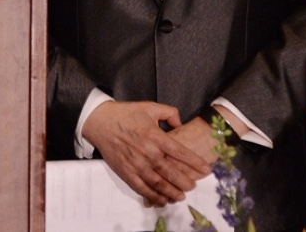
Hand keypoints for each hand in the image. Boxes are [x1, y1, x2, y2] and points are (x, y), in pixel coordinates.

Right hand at [81, 100, 210, 205]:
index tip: (206, 169)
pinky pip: (142, 188)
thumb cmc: (125, 113)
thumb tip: (180, 123)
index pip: (179, 152)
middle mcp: (147, 152)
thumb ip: (169, 113)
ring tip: (181, 196)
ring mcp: (136, 163)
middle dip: (185, 182)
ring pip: (158, 183)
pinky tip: (162, 200)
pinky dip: (153, 196)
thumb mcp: (149, 107)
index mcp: (154, 135)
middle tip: (193, 186)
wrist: (99, 121)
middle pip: (171, 172)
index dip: (194, 162)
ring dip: (172, 192)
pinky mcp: (126, 171)